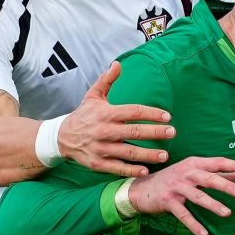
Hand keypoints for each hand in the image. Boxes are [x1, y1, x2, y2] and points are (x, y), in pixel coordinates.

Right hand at [59, 62, 175, 176]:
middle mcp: (104, 131)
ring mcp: (101, 148)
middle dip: (155, 132)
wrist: (62, 137)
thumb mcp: (93, 96)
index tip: (167, 116)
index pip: (133, 112)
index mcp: (106, 113)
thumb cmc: (83, 115)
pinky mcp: (98, 163)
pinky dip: (131, 171)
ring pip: (129, 152)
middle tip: (172, 132)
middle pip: (134, 132)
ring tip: (165, 155)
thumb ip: (107, 80)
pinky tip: (146, 170)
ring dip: (148, 155)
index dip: (151, 113)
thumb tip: (118, 64)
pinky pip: (117, 168)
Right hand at [129, 156, 234, 234]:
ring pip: (198, 196)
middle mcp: (186, 173)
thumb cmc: (171, 180)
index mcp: (194, 164)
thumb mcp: (192, 173)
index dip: (234, 165)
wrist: (141, 189)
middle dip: (226, 185)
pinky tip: (204, 234)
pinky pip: (183, 214)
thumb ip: (215, 174)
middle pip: (209, 178)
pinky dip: (194, 225)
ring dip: (213, 205)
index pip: (217, 162)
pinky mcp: (168, 201)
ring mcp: (176, 187)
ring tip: (227, 213)